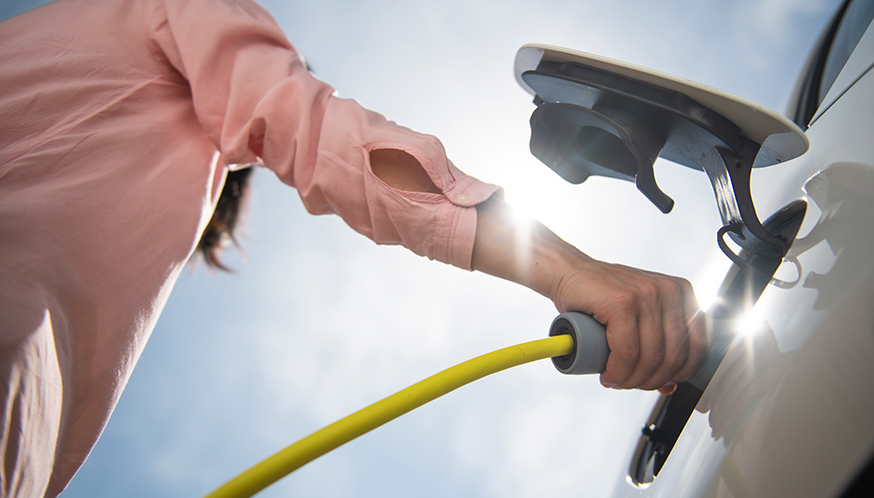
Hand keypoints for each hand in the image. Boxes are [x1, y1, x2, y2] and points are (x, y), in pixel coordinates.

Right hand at [550, 260, 708, 392]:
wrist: (568, 273)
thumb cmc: (602, 296)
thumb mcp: (639, 318)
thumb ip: (658, 345)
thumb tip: (670, 385)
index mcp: (681, 293)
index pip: (698, 347)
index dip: (679, 374)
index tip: (657, 382)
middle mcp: (668, 291)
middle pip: (673, 356)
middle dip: (651, 381)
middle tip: (629, 384)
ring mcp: (646, 295)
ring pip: (650, 357)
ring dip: (631, 380)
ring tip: (616, 381)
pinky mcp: (622, 302)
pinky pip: (626, 352)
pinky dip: (617, 371)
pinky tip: (608, 374)